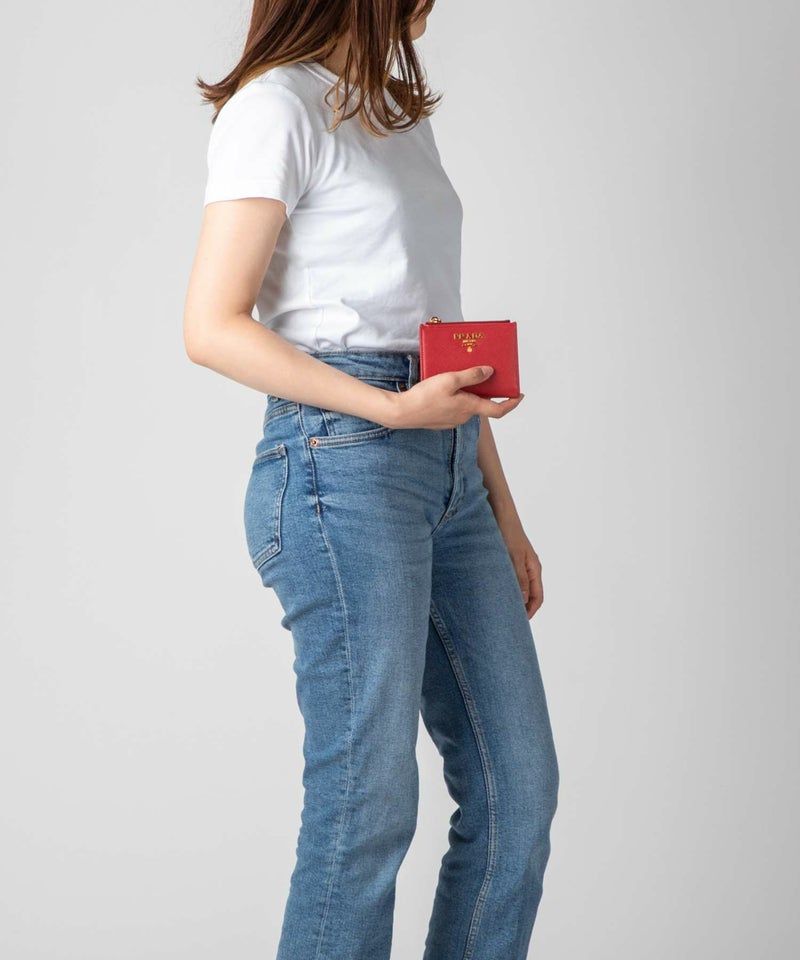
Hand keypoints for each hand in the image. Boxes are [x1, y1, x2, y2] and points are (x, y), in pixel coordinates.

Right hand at [383, 366, 524, 429]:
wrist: (402, 413)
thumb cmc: (424, 397)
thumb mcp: (450, 379)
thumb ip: (472, 375)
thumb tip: (489, 372)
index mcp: (469, 407)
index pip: (498, 410)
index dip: (512, 403)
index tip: (519, 395)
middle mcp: (463, 417)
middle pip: (481, 403)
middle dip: (485, 390)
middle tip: (483, 373)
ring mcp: (452, 420)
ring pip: (467, 404)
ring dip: (468, 392)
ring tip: (459, 376)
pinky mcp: (442, 420)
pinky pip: (455, 407)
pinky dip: (456, 397)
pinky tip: (445, 387)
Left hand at [497, 518, 542, 618]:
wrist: (499, 511)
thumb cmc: (507, 531)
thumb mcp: (513, 556)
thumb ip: (519, 578)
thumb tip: (524, 600)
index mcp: (534, 569)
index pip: (537, 598)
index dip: (530, 612)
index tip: (519, 623)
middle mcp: (529, 568)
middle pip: (529, 595)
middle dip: (521, 608)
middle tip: (507, 620)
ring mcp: (519, 564)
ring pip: (519, 588)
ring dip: (512, 598)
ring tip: (499, 609)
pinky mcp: (509, 560)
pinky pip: (510, 579)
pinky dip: (504, 588)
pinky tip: (493, 592)